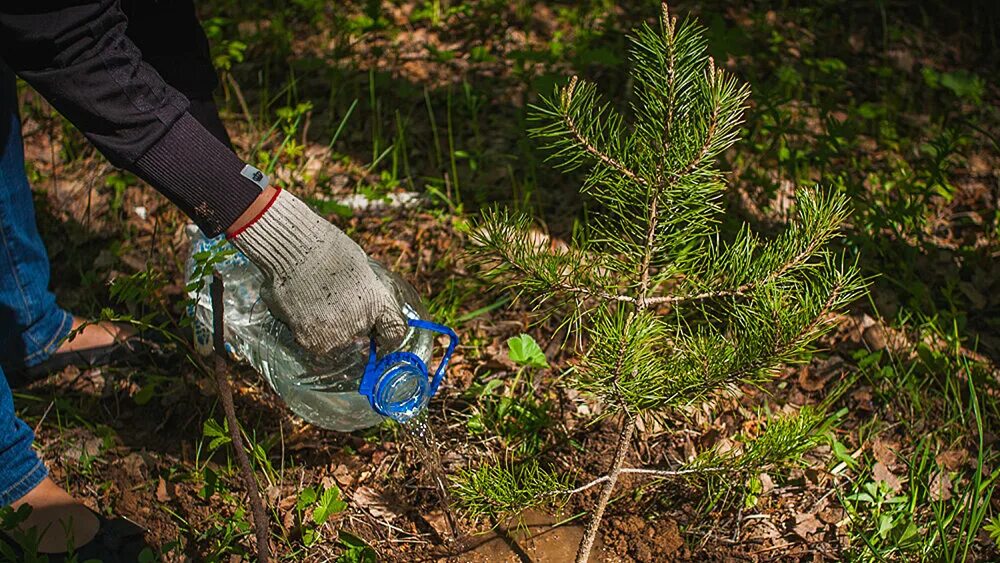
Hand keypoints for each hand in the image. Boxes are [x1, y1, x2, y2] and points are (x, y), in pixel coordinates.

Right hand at [228, 188, 406, 354]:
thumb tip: (365, 305)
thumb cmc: (325, 249)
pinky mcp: (310, 341)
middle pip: (364, 344)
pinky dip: (308, 333)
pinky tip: (302, 311)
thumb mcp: (359, 267)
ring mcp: (336, 335)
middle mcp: (361, 323)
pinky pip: (313, 346)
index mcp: (379, 302)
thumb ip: (366, 292)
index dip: (386, 337)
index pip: (395, 333)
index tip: (378, 336)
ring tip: (315, 307)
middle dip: (354, 333)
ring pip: (337, 348)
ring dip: (330, 334)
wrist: (292, 249)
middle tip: (336, 313)